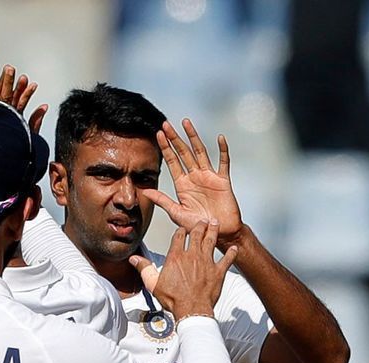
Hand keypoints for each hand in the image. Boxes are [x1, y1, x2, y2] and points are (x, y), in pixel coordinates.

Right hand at [131, 220, 237, 320]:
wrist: (192, 310)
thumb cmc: (173, 299)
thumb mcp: (153, 284)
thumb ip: (144, 269)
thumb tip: (134, 259)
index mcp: (176, 257)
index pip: (178, 236)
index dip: (181, 230)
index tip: (182, 229)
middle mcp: (192, 256)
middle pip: (197, 234)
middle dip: (199, 225)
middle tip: (202, 220)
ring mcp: (207, 262)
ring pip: (211, 241)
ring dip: (213, 231)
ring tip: (215, 224)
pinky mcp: (218, 271)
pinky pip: (226, 259)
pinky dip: (231, 253)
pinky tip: (233, 248)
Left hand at [143, 119, 244, 249]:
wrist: (218, 234)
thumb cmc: (198, 226)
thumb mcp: (177, 213)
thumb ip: (162, 201)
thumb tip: (145, 191)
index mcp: (182, 185)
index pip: (172, 162)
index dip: (165, 148)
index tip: (158, 134)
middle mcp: (194, 177)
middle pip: (183, 153)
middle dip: (175, 138)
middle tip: (166, 124)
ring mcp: (209, 177)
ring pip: (200, 152)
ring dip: (193, 137)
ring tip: (186, 123)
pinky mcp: (223, 181)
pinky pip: (223, 163)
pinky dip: (222, 150)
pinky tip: (220, 138)